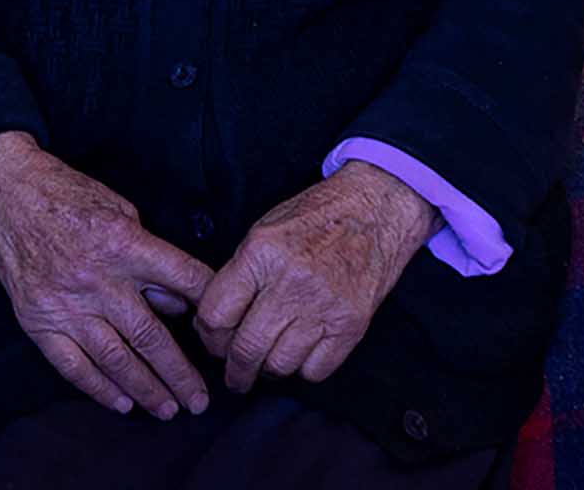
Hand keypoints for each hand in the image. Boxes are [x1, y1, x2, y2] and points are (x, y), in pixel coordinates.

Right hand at [0, 131, 215, 420]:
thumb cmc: (67, 193)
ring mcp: (65, 303)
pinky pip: (72, 365)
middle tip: (200, 401)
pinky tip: (121, 404)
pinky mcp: (38, 321)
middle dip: (179, 372)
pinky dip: (98, 388)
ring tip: (168, 409)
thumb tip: (176, 303)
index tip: (227, 332)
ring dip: (145, 389)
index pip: (179, 277)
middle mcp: (96, 277)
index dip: (208, 304)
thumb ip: (148, 257)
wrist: (5, 193)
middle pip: (149, 334)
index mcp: (122, 242)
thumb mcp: (119, 208)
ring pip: (114, 358)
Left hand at [194, 161, 436, 391]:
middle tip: (235, 374)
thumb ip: (240, 274)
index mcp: (261, 252)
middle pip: (246, 349)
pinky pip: (315, 371)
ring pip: (279, 366)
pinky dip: (304, 370)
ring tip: (269, 362)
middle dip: (235, 370)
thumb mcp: (265, 230)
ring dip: (269, 371)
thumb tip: (215, 321)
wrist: (375, 209)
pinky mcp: (351, 325)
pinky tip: (302, 353)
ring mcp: (323, 305)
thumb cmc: (316, 217)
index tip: (214, 343)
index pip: (216, 314)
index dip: (208, 337)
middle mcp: (290, 281)